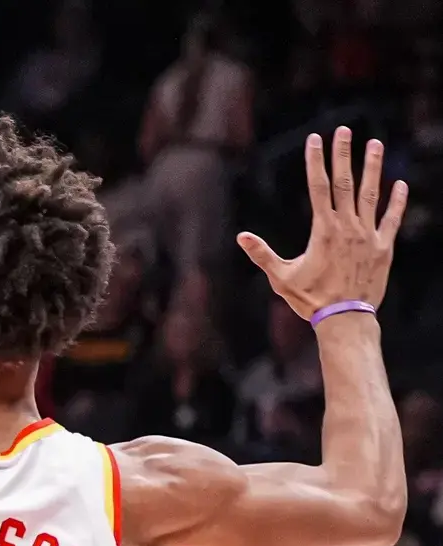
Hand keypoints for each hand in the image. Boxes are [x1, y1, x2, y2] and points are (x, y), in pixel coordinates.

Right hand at [238, 127, 407, 319]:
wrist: (345, 318)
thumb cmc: (310, 299)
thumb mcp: (281, 277)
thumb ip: (262, 254)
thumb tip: (241, 237)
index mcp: (323, 230)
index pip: (318, 187)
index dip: (316, 161)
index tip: (316, 139)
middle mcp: (347, 226)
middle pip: (345, 183)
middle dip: (344, 154)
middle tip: (346, 130)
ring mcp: (368, 235)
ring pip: (371, 194)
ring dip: (373, 168)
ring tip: (376, 145)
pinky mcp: (384, 247)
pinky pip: (392, 219)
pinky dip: (397, 201)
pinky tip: (401, 184)